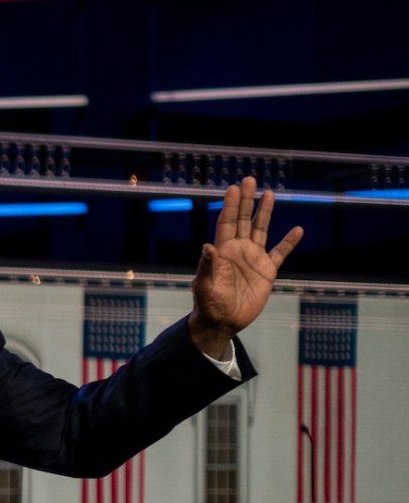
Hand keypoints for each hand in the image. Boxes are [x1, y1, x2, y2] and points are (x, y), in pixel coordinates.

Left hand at [187, 175, 301, 356]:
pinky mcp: (267, 271)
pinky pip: (280, 253)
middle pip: (244, 220)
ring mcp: (253, 259)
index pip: (227, 223)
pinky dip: (289, 242)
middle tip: (249, 180)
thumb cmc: (209, 305)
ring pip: (261, 230)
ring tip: (269, 193)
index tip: (234, 188)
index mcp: (223, 251)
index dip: (230, 206)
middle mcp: (238, 250)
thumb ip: (208, 266)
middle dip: (246, 201)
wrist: (223, 322)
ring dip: (265, 212)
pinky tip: (297, 229)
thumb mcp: (205, 286)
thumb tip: (208, 246)